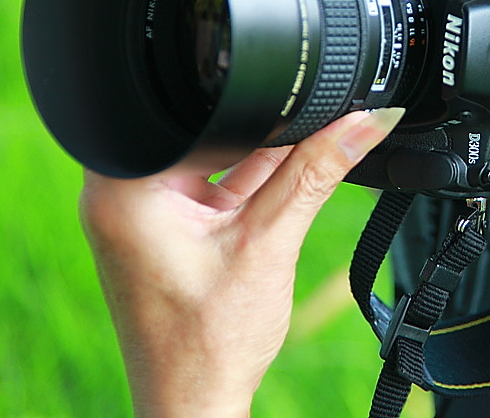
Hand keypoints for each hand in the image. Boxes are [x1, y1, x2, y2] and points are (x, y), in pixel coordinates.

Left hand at [80, 108, 404, 416]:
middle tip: (302, 148)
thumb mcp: (271, 242)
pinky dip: (248, 187)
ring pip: (215, 157)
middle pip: (207, 132)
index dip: (256, 103)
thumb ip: (319, 172)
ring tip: (282, 197)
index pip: (201, 114)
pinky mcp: (165, 229)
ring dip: (259, 164)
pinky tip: (278, 203)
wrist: (194, 408)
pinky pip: (212, 185)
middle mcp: (120, 191)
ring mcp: (142, 212)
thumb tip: (368, 120)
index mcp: (125, 184)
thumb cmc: (209, 344)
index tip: (302, 101)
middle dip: (262, 133)